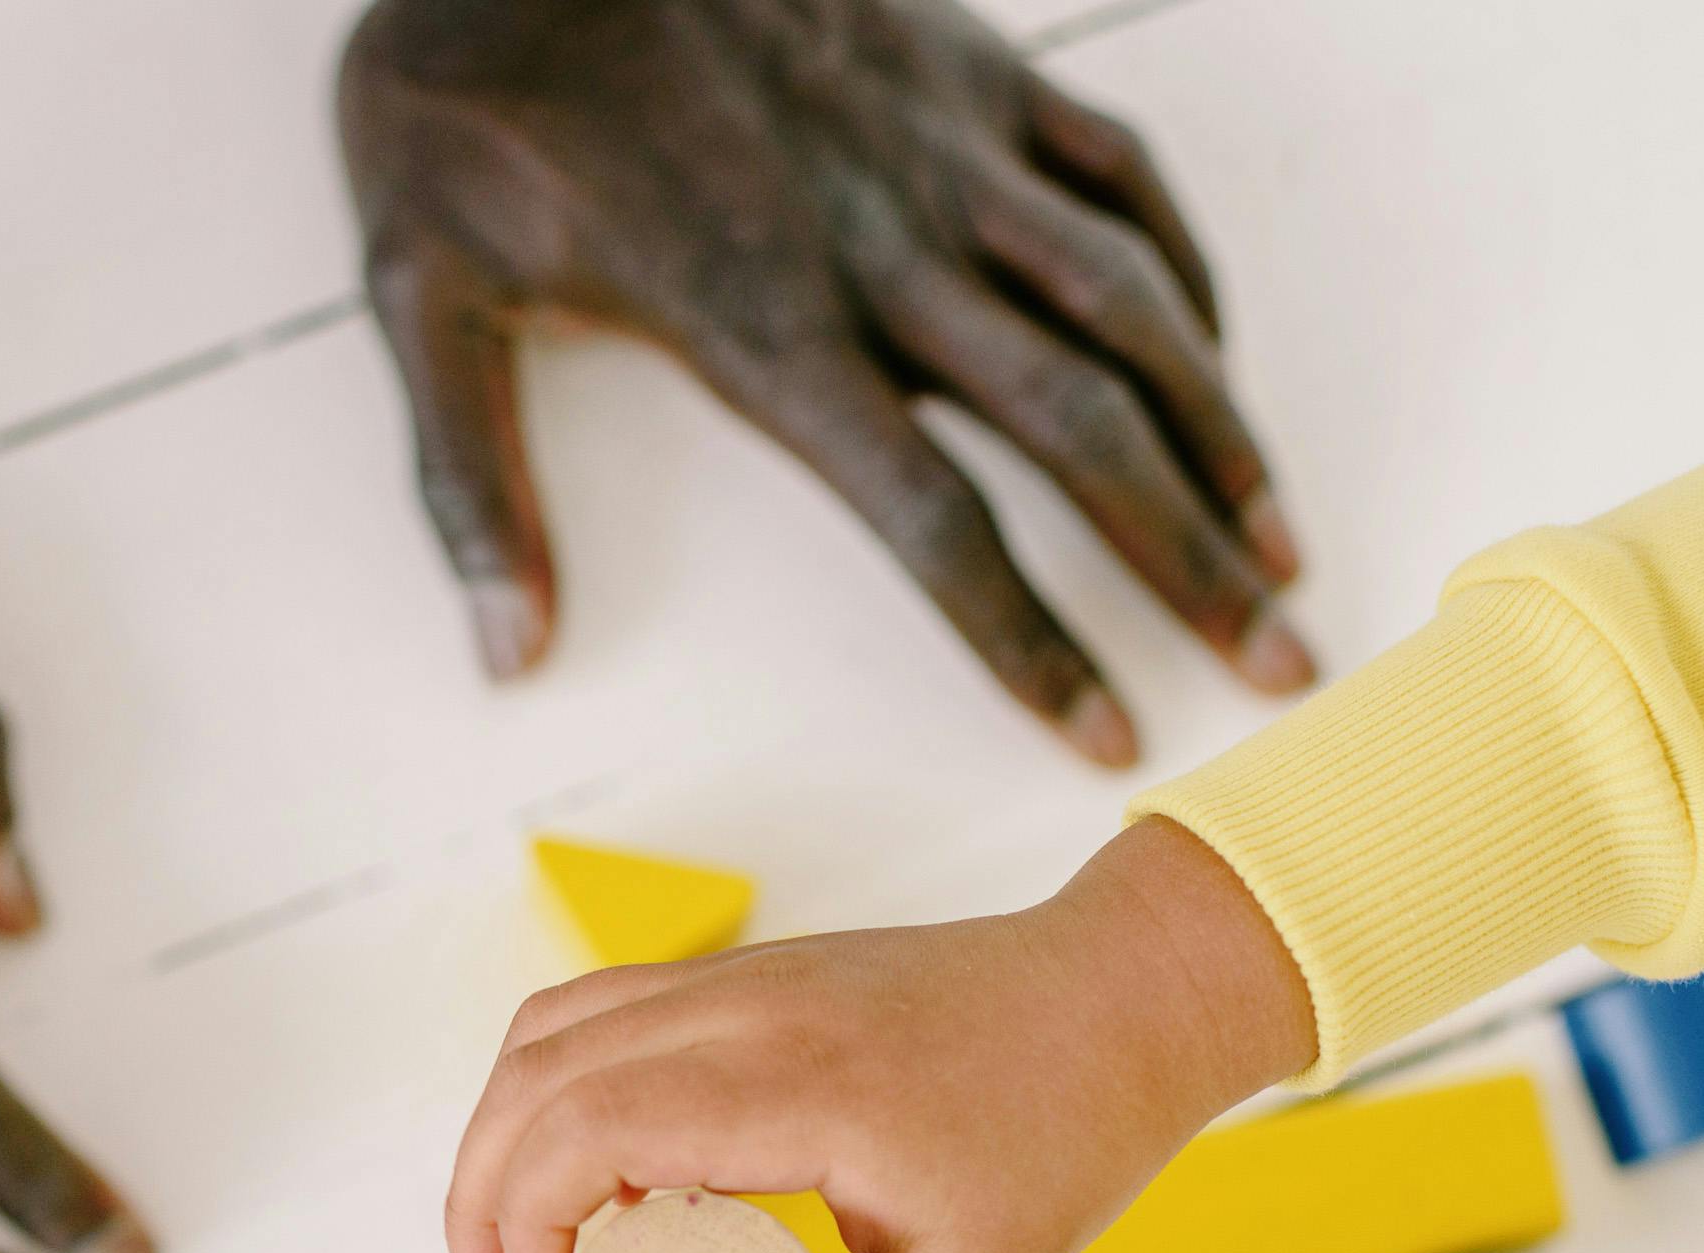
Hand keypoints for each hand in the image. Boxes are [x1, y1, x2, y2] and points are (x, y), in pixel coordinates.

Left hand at [337, 0, 1310, 760]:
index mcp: (761, 327)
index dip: (1030, 639)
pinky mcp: (970, 63)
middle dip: (1192, 557)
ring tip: (1284, 543)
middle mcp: (882, 246)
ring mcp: (943, 145)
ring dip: (1224, 431)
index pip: (933, 518)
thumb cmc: (468, 104)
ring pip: (1132, 302)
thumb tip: (508, 655)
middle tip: (1284, 660)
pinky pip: (1120, 174)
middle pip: (1077, 428)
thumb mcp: (419, 299)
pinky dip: (1188, 273)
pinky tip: (1216, 366)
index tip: (1110, 733)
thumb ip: (471, 487)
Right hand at [445, 818, 1309, 1252]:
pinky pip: (604, 1012)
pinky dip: (558, 1090)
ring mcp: (743, 977)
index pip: (594, 1118)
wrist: (1127, 996)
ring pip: (556, 1025)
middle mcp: (749, 1007)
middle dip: (483, 1188)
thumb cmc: (1066, 1126)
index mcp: (798, 1081)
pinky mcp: (749, 976)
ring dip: (505, 1130)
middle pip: (541, 1067)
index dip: (524, 1210)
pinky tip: (588, 1180)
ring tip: (513, 1246)